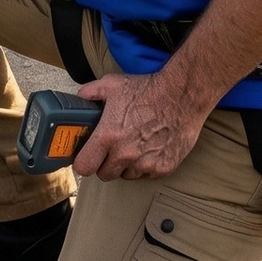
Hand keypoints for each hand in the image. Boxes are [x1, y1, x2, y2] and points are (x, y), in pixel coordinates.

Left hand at [71, 70, 204, 180]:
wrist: (182, 95)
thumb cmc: (148, 90)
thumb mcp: (111, 84)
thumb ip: (90, 93)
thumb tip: (79, 100)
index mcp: (108, 136)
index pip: (84, 167)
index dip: (83, 162)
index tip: (86, 157)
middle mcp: (125, 154)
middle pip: (104, 175)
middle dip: (104, 164)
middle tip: (111, 149)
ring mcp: (146, 163)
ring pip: (126, 175)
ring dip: (126, 166)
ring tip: (133, 146)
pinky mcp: (164, 168)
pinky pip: (147, 174)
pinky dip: (146, 166)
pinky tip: (150, 148)